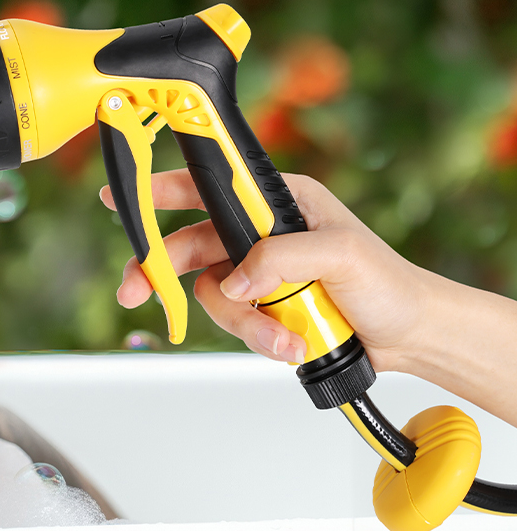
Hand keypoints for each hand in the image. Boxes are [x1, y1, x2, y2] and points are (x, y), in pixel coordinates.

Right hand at [98, 170, 434, 372]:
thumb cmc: (389, 284)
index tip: (122, 195)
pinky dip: (257, 338)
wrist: (409, 336)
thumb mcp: (342, 255)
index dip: (161, 189)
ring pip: (209, 294)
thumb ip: (281, 257)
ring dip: (242, 323)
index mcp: (278, 200)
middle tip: (137, 292)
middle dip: (161, 272)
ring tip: (283, 340)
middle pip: (188, 245)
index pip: (209, 186)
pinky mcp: (259, 308)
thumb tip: (235, 280)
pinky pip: (232, 323)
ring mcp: (256, 272)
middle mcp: (259, 232)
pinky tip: (289, 345)